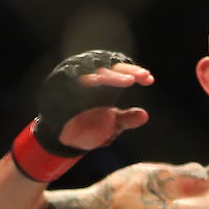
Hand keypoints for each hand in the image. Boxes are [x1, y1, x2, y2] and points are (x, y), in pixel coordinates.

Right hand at [34, 51, 153, 153]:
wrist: (65, 142)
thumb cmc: (89, 128)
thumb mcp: (112, 126)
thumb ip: (126, 120)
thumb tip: (144, 115)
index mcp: (104, 83)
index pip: (120, 70)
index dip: (134, 71)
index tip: (149, 79)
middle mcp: (90, 79)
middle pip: (108, 65)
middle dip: (126, 70)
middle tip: (142, 76)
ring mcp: (74, 81)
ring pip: (92, 69)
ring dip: (110, 74)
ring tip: (127, 81)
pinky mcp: (59, 86)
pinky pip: (70, 77)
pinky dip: (84, 77)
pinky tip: (98, 79)